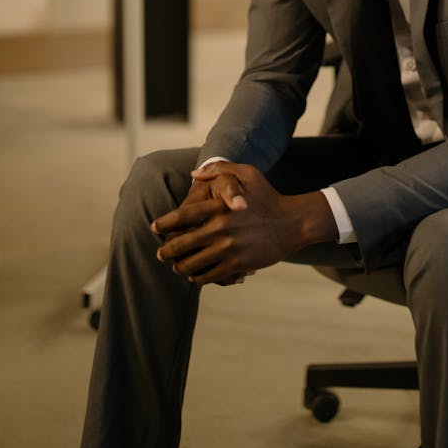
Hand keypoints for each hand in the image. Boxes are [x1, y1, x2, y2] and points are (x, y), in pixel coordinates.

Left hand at [151, 161, 336, 286]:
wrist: (293, 222)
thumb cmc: (268, 196)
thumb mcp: (248, 173)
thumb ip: (219, 170)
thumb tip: (194, 174)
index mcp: (219, 206)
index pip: (181, 217)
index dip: (163, 224)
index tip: (154, 228)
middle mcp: (220, 228)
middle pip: (180, 245)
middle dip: (166, 251)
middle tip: (161, 254)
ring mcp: (228, 249)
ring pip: (191, 264)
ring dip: (180, 267)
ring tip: (178, 266)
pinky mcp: (237, 265)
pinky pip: (208, 276)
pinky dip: (198, 278)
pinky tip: (196, 275)